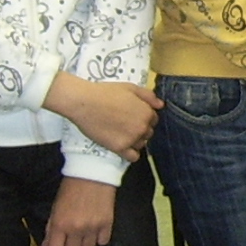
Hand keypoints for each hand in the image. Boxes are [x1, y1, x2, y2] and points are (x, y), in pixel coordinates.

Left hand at [43, 177, 116, 245]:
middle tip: (73, 234)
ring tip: (86, 226)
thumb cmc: (71, 188)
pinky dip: (99, 237)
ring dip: (85, 242)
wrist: (93, 172)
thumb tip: (49, 245)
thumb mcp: (56, 207)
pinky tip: (97, 224)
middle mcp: (76, 229)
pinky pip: (102, 241)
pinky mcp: (107, 224)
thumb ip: (52, 227)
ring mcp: (92, 227)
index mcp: (60, 225)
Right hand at [44, 72, 161, 159]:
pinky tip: (123, 147)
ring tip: (122, 133)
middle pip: (148, 132)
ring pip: (141, 144)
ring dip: (135, 140)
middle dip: (140, 128)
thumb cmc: (106, 92)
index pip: (154, 119)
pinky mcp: (119, 149)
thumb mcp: (130, 88)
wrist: (84, 103)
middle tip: (125, 123)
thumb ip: (148, 96)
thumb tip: (161, 105)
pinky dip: (131, 154)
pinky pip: (133, 157)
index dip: (144, 117)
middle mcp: (142, 128)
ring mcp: (131, 139)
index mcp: (147, 113)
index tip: (133, 115)